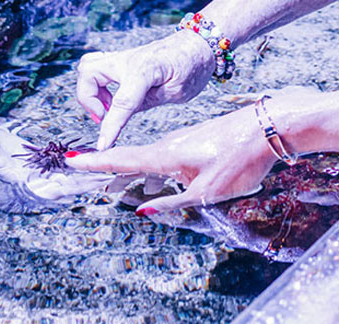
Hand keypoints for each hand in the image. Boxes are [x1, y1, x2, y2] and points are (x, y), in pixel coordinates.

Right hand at [66, 108, 274, 214]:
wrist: (268, 128)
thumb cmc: (240, 161)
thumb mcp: (207, 192)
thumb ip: (173, 203)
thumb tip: (141, 211)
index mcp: (166, 156)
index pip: (122, 160)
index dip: (95, 162)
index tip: (70, 161)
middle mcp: (169, 145)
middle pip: (130, 159)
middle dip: (104, 165)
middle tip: (78, 170)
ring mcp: (182, 141)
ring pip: (148, 158)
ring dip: (127, 166)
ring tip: (106, 177)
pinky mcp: (194, 141)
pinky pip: (164, 156)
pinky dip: (149, 165)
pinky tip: (150, 175)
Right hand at [75, 31, 215, 149]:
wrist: (198, 44)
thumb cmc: (192, 65)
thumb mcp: (177, 91)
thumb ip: (148, 102)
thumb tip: (122, 114)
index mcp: (145, 69)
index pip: (122, 102)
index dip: (110, 127)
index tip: (103, 146)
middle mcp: (128, 59)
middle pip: (88, 74)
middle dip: (89, 100)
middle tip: (105, 117)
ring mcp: (123, 57)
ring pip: (87, 68)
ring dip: (91, 92)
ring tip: (109, 108)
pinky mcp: (121, 60)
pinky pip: (95, 67)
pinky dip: (95, 84)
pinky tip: (111, 97)